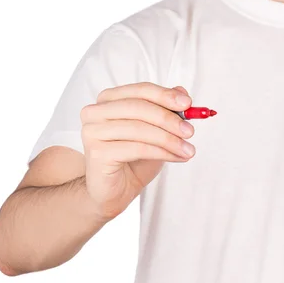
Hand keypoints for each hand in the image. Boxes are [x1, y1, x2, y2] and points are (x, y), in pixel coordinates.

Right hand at [81, 83, 194, 219]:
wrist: (116, 192)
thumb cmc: (133, 161)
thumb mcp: (155, 133)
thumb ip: (166, 112)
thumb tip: (183, 92)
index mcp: (108, 100)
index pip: (140, 90)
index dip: (165, 95)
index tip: (188, 103)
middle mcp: (95, 112)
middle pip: (139, 108)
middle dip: (169, 119)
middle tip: (190, 132)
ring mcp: (93, 131)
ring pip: (138, 129)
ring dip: (169, 139)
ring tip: (188, 150)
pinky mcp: (97, 152)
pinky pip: (136, 148)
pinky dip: (161, 152)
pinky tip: (176, 158)